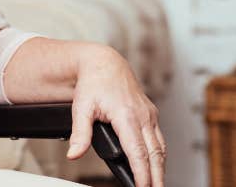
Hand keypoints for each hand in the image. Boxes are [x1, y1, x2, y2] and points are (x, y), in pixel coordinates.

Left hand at [67, 46, 165, 186]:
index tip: (142, 186)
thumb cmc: (93, 83)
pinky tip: (157, 165)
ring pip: (160, 146)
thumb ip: (80, 133)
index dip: (141, 173)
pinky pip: (159, 138)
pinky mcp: (151, 113)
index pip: (137, 152)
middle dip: (157, 176)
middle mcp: (142, 115)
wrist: (104, 62)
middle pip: (155, 153)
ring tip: (157, 184)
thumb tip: (74, 154)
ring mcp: (149, 114)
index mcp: (126, 115)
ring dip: (161, 167)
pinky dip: (160, 154)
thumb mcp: (81, 107)